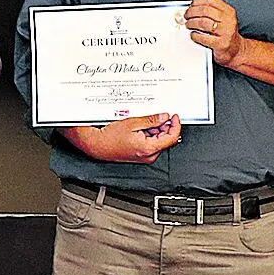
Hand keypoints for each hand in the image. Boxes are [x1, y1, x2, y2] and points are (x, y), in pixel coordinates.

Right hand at [66, 113, 181, 164]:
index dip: (175, 125)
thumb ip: (151, 120)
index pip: (171, 138)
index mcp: (149, 148)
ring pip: (158, 142)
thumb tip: (164, 117)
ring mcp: (145, 157)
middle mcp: (149, 155)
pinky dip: (149, 136)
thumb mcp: (133, 123)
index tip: (174, 117)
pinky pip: (151, 145)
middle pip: (165, 139)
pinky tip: (139, 130)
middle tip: (155, 118)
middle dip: (162, 127)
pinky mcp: (141, 156)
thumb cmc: (110, 137)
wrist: (98, 145)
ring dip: (155, 131)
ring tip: (141, 124)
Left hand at [183, 0, 244, 67]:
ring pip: (203, 22)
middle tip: (186, 16)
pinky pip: (203, 37)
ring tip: (188, 25)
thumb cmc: (226, 34)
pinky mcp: (221, 43)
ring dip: (191, 23)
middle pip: (205, 10)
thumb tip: (190, 9)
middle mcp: (228, 20)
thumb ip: (209, 12)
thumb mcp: (222, 19)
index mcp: (228, 11)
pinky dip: (194, 35)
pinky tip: (193, 35)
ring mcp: (225, 32)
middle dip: (191, 12)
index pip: (209, 0)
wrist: (236, 50)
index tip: (190, 6)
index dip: (196, 2)